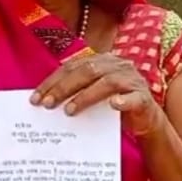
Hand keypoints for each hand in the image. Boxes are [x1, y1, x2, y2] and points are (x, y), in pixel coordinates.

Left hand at [30, 53, 164, 135]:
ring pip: (108, 82)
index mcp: (103, 61)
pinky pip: (134, 98)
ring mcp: (133, 80)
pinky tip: (113, 105)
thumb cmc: (113, 106)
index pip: (73, 67)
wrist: (145, 120)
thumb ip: (75, 91)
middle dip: (64, 87)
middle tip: (47, 104)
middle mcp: (118, 65)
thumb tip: (44, 100)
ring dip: (86, 96)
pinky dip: (123, 101)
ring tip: (69, 111)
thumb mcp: (93, 95)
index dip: (53, 81)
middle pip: (88, 71)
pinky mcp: (144, 98)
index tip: (35, 98)